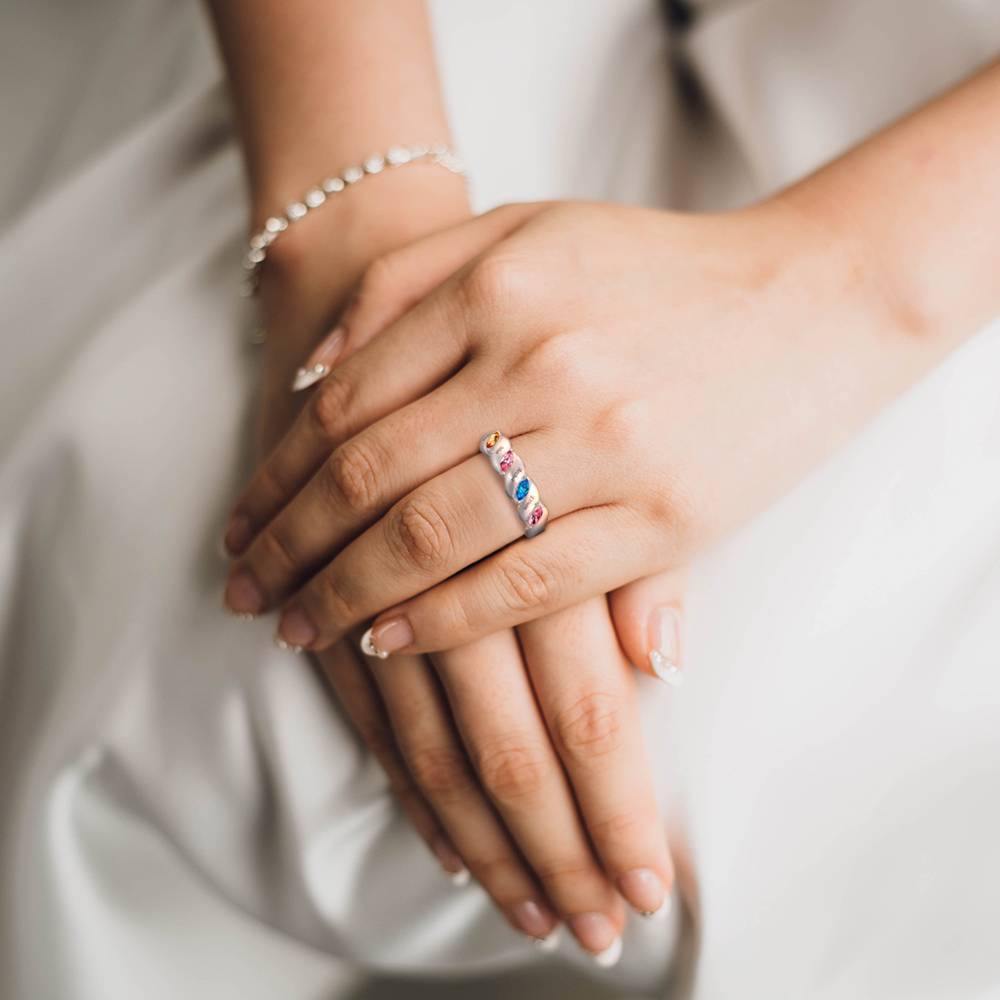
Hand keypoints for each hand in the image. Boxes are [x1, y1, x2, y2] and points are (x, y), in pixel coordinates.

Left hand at [224, 197, 903, 653]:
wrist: (812, 300)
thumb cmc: (658, 270)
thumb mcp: (530, 230)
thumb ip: (410, 281)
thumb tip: (310, 373)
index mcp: (502, 285)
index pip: (346, 403)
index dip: (276, 476)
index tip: (242, 526)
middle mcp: (543, 360)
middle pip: (370, 478)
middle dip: (290, 548)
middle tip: (246, 593)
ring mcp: (605, 443)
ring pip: (433, 539)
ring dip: (347, 594)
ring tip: (299, 630)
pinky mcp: (661, 517)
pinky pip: (525, 583)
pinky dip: (445, 620)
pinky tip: (390, 641)